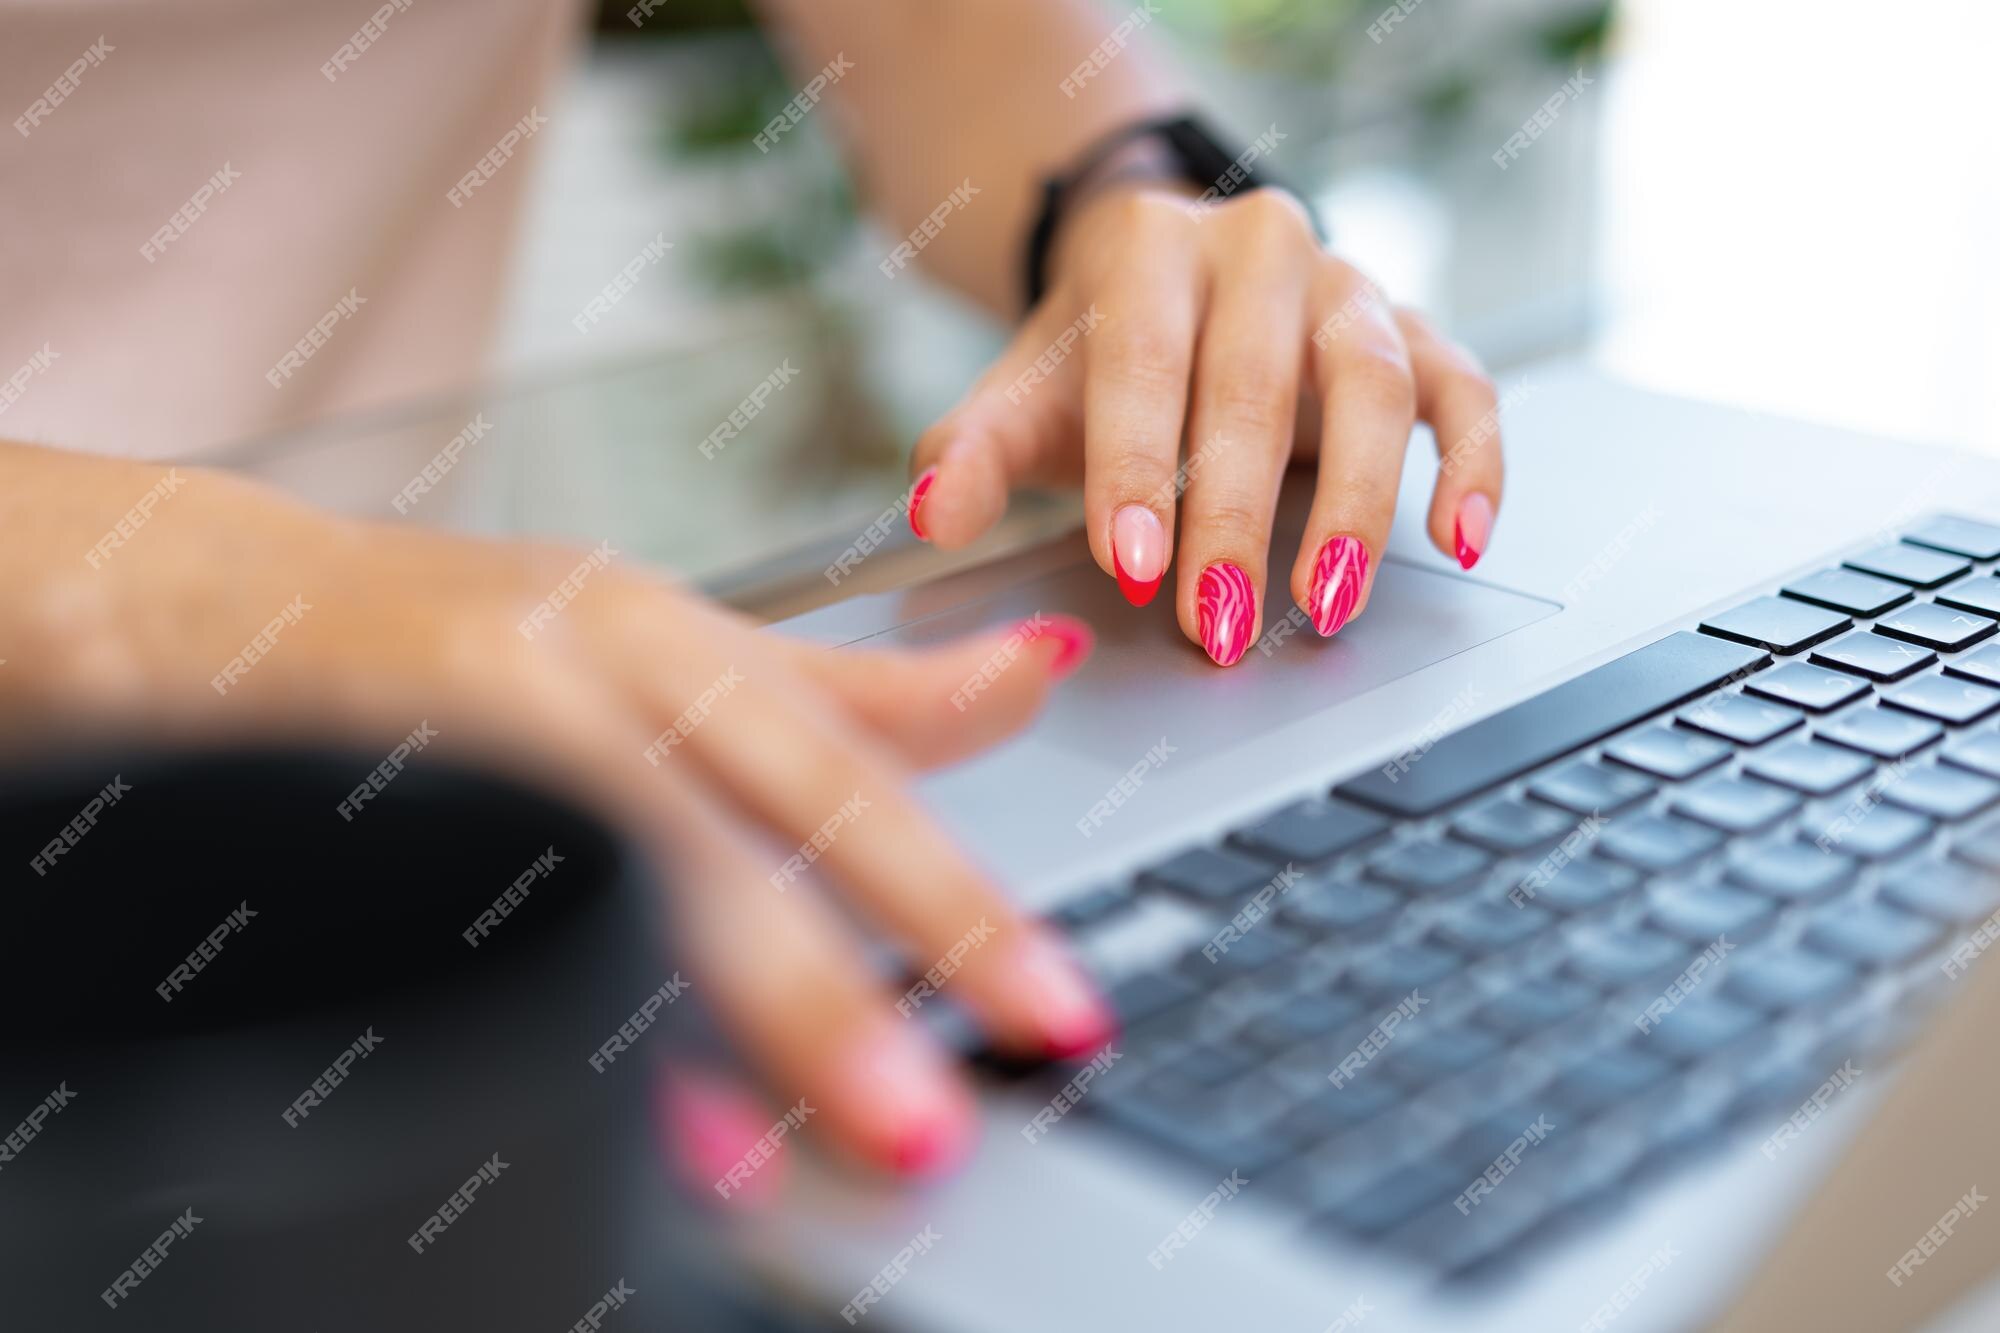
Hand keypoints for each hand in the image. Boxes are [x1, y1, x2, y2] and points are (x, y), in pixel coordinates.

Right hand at [2, 444, 1112, 1176]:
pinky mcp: (323, 822)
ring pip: (569, 887)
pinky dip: (523, 1036)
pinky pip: (445, 943)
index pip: (828, 770)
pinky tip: (586, 1127)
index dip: (947, 899)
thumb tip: (1038, 669)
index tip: (1053, 1006)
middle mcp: (548, 681)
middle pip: (701, 839)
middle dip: (822, 991)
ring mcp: (431, 753)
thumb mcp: (680, 642)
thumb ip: (860, 688)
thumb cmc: (478, 631)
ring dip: (674, 1033)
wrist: (215, 601)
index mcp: (653, 633)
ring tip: (769, 1159)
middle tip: (922, 1120)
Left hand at [905, 183, 1504, 664]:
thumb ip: (969, 450)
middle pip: (1257, 387)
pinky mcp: (1415, 331)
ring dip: (1357, 506)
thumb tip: (930, 512)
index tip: (1129, 570)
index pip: (1144, 364)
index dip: (1138, 472)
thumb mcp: (1020, 394)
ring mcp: (1348, 287)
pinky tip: (1462, 541)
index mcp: (1150, 251)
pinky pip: (1466, 391)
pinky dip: (1476, 465)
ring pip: (1375, 386)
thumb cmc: (1092, 357)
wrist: (1163, 275)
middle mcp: (1259, 251)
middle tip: (1215, 627)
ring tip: (1327, 608)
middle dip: (1235, 520)